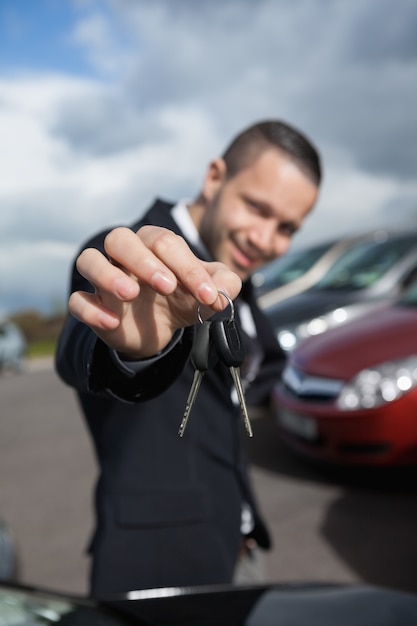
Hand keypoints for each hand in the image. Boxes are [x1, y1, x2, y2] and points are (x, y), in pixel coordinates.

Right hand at [69, 226, 241, 357]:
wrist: (160, 329)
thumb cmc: (183, 298)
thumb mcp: (208, 292)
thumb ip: (223, 285)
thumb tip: (223, 291)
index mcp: (154, 245)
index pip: (165, 243)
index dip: (188, 268)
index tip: (207, 296)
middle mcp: (124, 255)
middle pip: (120, 239)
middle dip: (144, 261)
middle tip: (168, 287)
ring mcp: (104, 280)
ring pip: (89, 260)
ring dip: (107, 274)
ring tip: (131, 294)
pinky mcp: (92, 305)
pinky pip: (77, 301)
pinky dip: (91, 310)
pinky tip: (112, 323)